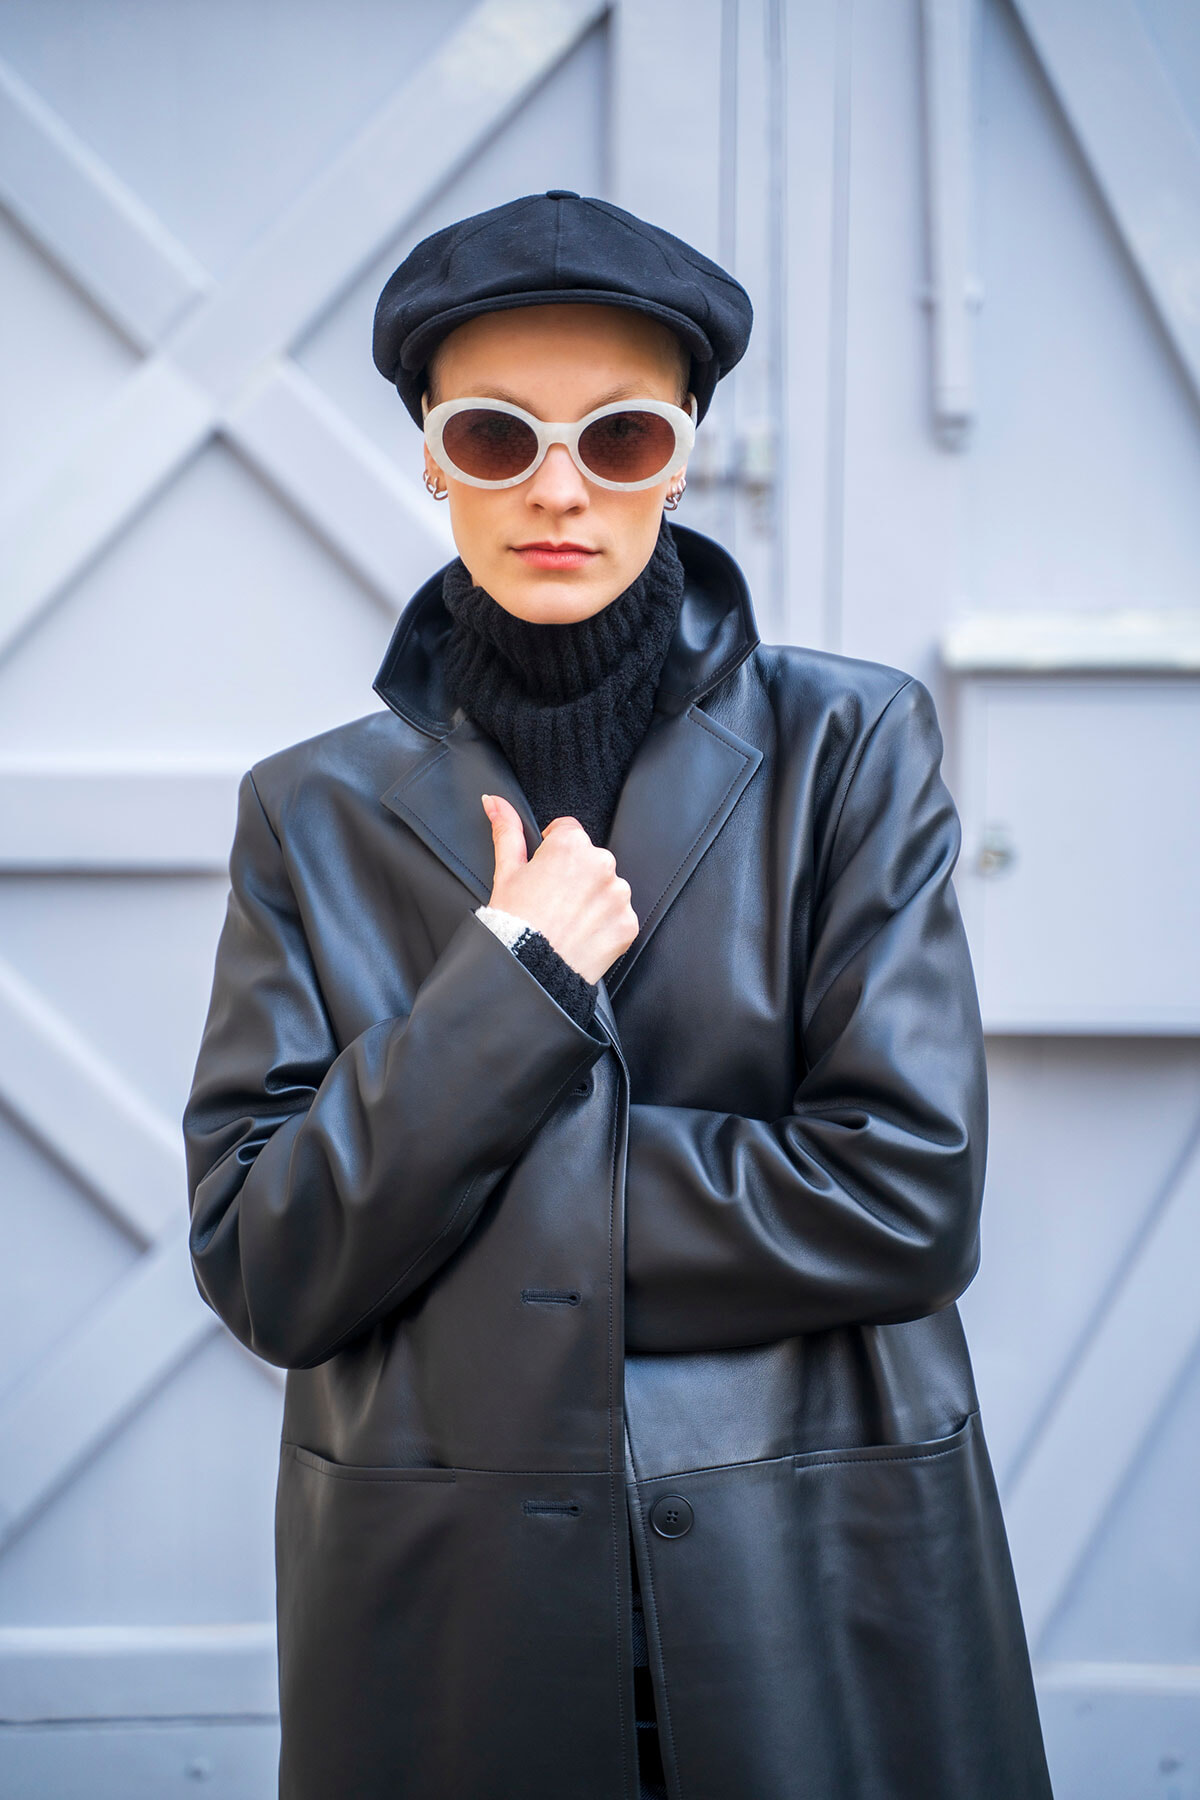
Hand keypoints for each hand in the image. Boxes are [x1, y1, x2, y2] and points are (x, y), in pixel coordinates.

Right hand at [481, 793, 638, 983]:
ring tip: (566, 921)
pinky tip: (582, 935)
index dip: (551, 852)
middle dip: (575, 875)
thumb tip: (494, 801)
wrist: (528, 972)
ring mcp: (618, 894)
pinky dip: (604, 925)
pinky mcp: (628, 923)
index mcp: (571, 845)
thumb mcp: (506, 872)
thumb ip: (506, 831)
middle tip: (552, 902)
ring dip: (592, 899)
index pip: (568, 832)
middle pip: (590, 859)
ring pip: (607, 887)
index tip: (544, 874)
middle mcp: (601, 863)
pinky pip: (619, 916)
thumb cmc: (514, 921)